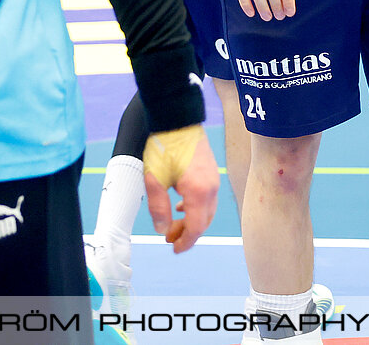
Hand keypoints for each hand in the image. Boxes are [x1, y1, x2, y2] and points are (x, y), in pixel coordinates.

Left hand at [141, 125, 218, 253]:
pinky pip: (208, 198)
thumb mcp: (154, 179)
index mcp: (198, 192)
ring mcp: (214, 178)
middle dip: (187, 233)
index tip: (173, 248)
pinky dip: (196, 208)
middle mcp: (211, 187)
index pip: (196, 227)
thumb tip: (163, 229)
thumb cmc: (164, 146)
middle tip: (169, 238)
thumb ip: (159, 207)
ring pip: (207, 210)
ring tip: (173, 223)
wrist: (178, 119)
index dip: (185, 242)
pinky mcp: (212, 172)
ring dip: (191, 221)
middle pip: (204, 221)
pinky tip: (181, 205)